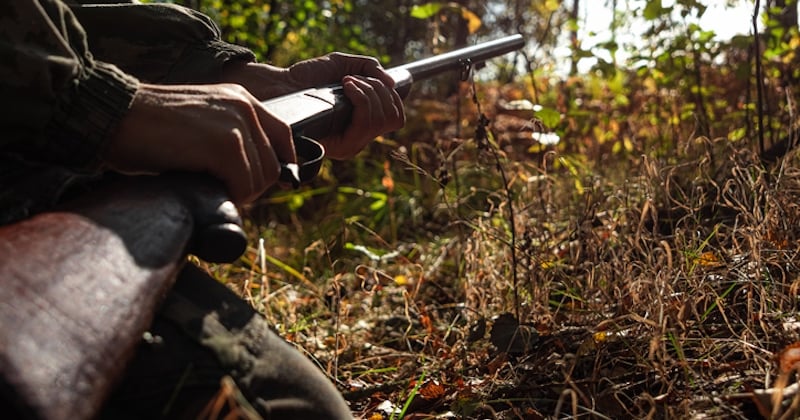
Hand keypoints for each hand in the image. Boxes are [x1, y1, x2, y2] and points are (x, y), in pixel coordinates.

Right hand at [104, 83, 295, 203]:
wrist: (114, 117)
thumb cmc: (148, 128)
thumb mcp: (201, 123)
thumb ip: (231, 138)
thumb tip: (255, 178)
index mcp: (240, 98)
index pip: (283, 136)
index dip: (279, 165)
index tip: (265, 185)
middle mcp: (244, 106)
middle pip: (273, 165)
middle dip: (252, 187)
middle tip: (223, 190)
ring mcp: (236, 124)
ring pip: (261, 178)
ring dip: (238, 193)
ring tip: (209, 186)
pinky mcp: (225, 145)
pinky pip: (243, 185)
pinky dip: (228, 196)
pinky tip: (205, 188)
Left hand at [223, 53, 404, 159]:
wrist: (282, 85)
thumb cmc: (310, 76)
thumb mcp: (345, 65)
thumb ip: (371, 69)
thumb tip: (393, 84)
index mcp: (363, 124)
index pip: (396, 118)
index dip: (391, 96)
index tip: (373, 79)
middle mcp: (359, 139)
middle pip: (392, 118)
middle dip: (379, 91)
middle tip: (355, 79)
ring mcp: (350, 145)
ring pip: (380, 121)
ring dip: (369, 92)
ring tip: (347, 82)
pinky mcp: (339, 147)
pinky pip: (364, 124)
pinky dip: (361, 98)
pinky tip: (346, 87)